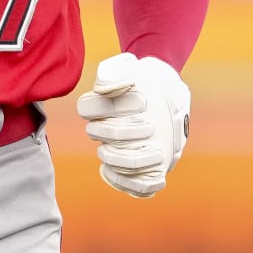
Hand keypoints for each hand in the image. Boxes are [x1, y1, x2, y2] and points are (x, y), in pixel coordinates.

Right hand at [75, 52, 190, 197]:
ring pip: (111, 162)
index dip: (110, 107)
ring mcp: (118, 149)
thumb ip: (115, 71)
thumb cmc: (147, 79)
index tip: (143, 101)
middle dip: (124, 132)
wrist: (166, 94)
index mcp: (99, 104)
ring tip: (158, 150)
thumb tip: (103, 90)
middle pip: (98, 136)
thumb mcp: (133, 67)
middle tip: (152, 125)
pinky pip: (126, 184)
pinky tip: (158, 176)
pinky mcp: (135, 166)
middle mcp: (103, 129)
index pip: (87, 108)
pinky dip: (138, 185)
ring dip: (133, 159)